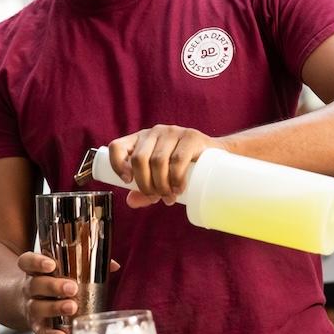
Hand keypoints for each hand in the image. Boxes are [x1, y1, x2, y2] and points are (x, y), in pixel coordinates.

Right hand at [16, 252, 119, 333]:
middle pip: (36, 285)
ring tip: (72, 307)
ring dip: (55, 308)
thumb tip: (114, 265)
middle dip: (53, 286)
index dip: (37, 262)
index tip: (51, 264)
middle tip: (72, 288)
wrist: (23, 302)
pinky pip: (41, 331)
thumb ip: (87, 265)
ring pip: (37, 307)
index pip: (28, 261)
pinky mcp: (36, 325)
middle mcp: (30, 288)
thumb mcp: (62, 269)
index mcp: (35, 270)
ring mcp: (31, 307)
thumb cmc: (51, 281)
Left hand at [107, 125, 228, 207]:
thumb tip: (130, 201)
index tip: (127, 181)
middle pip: (139, 159)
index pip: (118, 146)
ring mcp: (173, 132)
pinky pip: (178, 159)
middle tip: (156, 197)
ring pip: (158, 161)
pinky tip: (179, 188)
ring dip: (162, 185)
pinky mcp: (191, 136)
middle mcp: (154, 132)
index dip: (117, 164)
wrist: (215, 156)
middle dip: (145, 184)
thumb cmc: (183, 168)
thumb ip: (144, 191)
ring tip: (170, 196)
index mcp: (140, 140)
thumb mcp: (160, 178)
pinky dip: (176, 178)